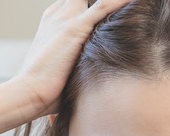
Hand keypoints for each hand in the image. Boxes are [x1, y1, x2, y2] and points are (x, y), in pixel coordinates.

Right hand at [12, 0, 131, 117]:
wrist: (30, 93)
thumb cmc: (47, 89)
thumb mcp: (65, 67)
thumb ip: (80, 60)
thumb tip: (96, 74)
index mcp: (53, 20)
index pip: (79, 3)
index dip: (95, 7)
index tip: (118, 15)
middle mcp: (59, 13)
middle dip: (106, 3)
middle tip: (133, 8)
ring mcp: (66, 18)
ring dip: (115, 2)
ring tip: (140, 4)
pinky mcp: (74, 28)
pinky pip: (103, 6)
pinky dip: (120, 2)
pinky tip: (136, 0)